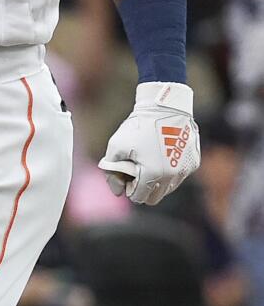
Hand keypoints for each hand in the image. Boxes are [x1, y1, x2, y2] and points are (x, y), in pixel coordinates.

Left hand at [98, 82, 200, 204]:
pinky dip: (168, 172)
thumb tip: (118, 192)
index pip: (139, 197)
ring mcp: (184, 171)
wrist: (165, 108)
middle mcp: (171, 176)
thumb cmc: (138, 126)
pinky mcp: (192, 163)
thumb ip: (112, 171)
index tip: (126, 176)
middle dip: (142, 189)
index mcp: (152, 174)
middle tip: (135, 173)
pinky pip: (178, 176)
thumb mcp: (116, 146)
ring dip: (156, 182)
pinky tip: (160, 156)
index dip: (129, 189)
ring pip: (168, 188)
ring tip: (147, 162)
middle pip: (154, 198)